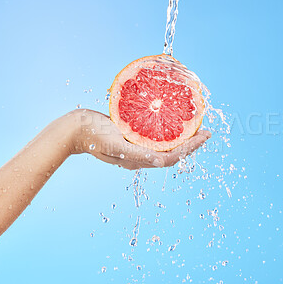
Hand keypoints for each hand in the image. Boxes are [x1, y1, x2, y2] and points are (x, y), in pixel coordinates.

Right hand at [69, 109, 210, 169]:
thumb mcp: (116, 146)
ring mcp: (137, 146)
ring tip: (194, 127)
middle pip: (172, 152)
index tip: (206, 135)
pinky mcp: (132, 137)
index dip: (191, 148)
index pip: (172, 157)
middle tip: (206, 131)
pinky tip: (172, 121)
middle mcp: (142, 155)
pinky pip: (154, 136)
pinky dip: (167, 130)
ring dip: (181, 137)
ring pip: (165, 144)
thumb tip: (161, 162)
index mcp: (140, 160)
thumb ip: (137, 154)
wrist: (76, 129)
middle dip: (191, 143)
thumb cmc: (93, 136)